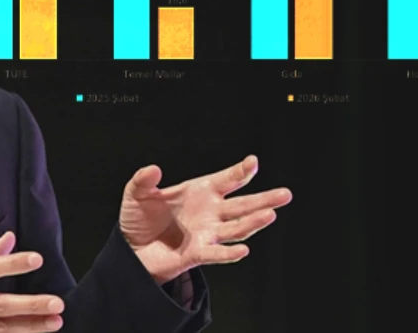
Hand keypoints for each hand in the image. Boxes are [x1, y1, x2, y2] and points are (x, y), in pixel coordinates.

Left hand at [119, 155, 291, 283]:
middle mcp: (211, 212)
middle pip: (242, 205)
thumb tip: (153, 169)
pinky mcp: (197, 254)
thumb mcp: (136, 194)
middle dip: (264, 199)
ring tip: (270, 215)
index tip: (252, 162)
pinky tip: (243, 250)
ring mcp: (207, 233)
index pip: (227, 179)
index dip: (240, 171)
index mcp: (201, 191)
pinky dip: (229, 253)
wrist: (131, 250)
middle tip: (286, 193)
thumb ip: (143, 180)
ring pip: (236, 228)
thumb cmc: (139, 218)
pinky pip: (217, 254)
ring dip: (253, 222)